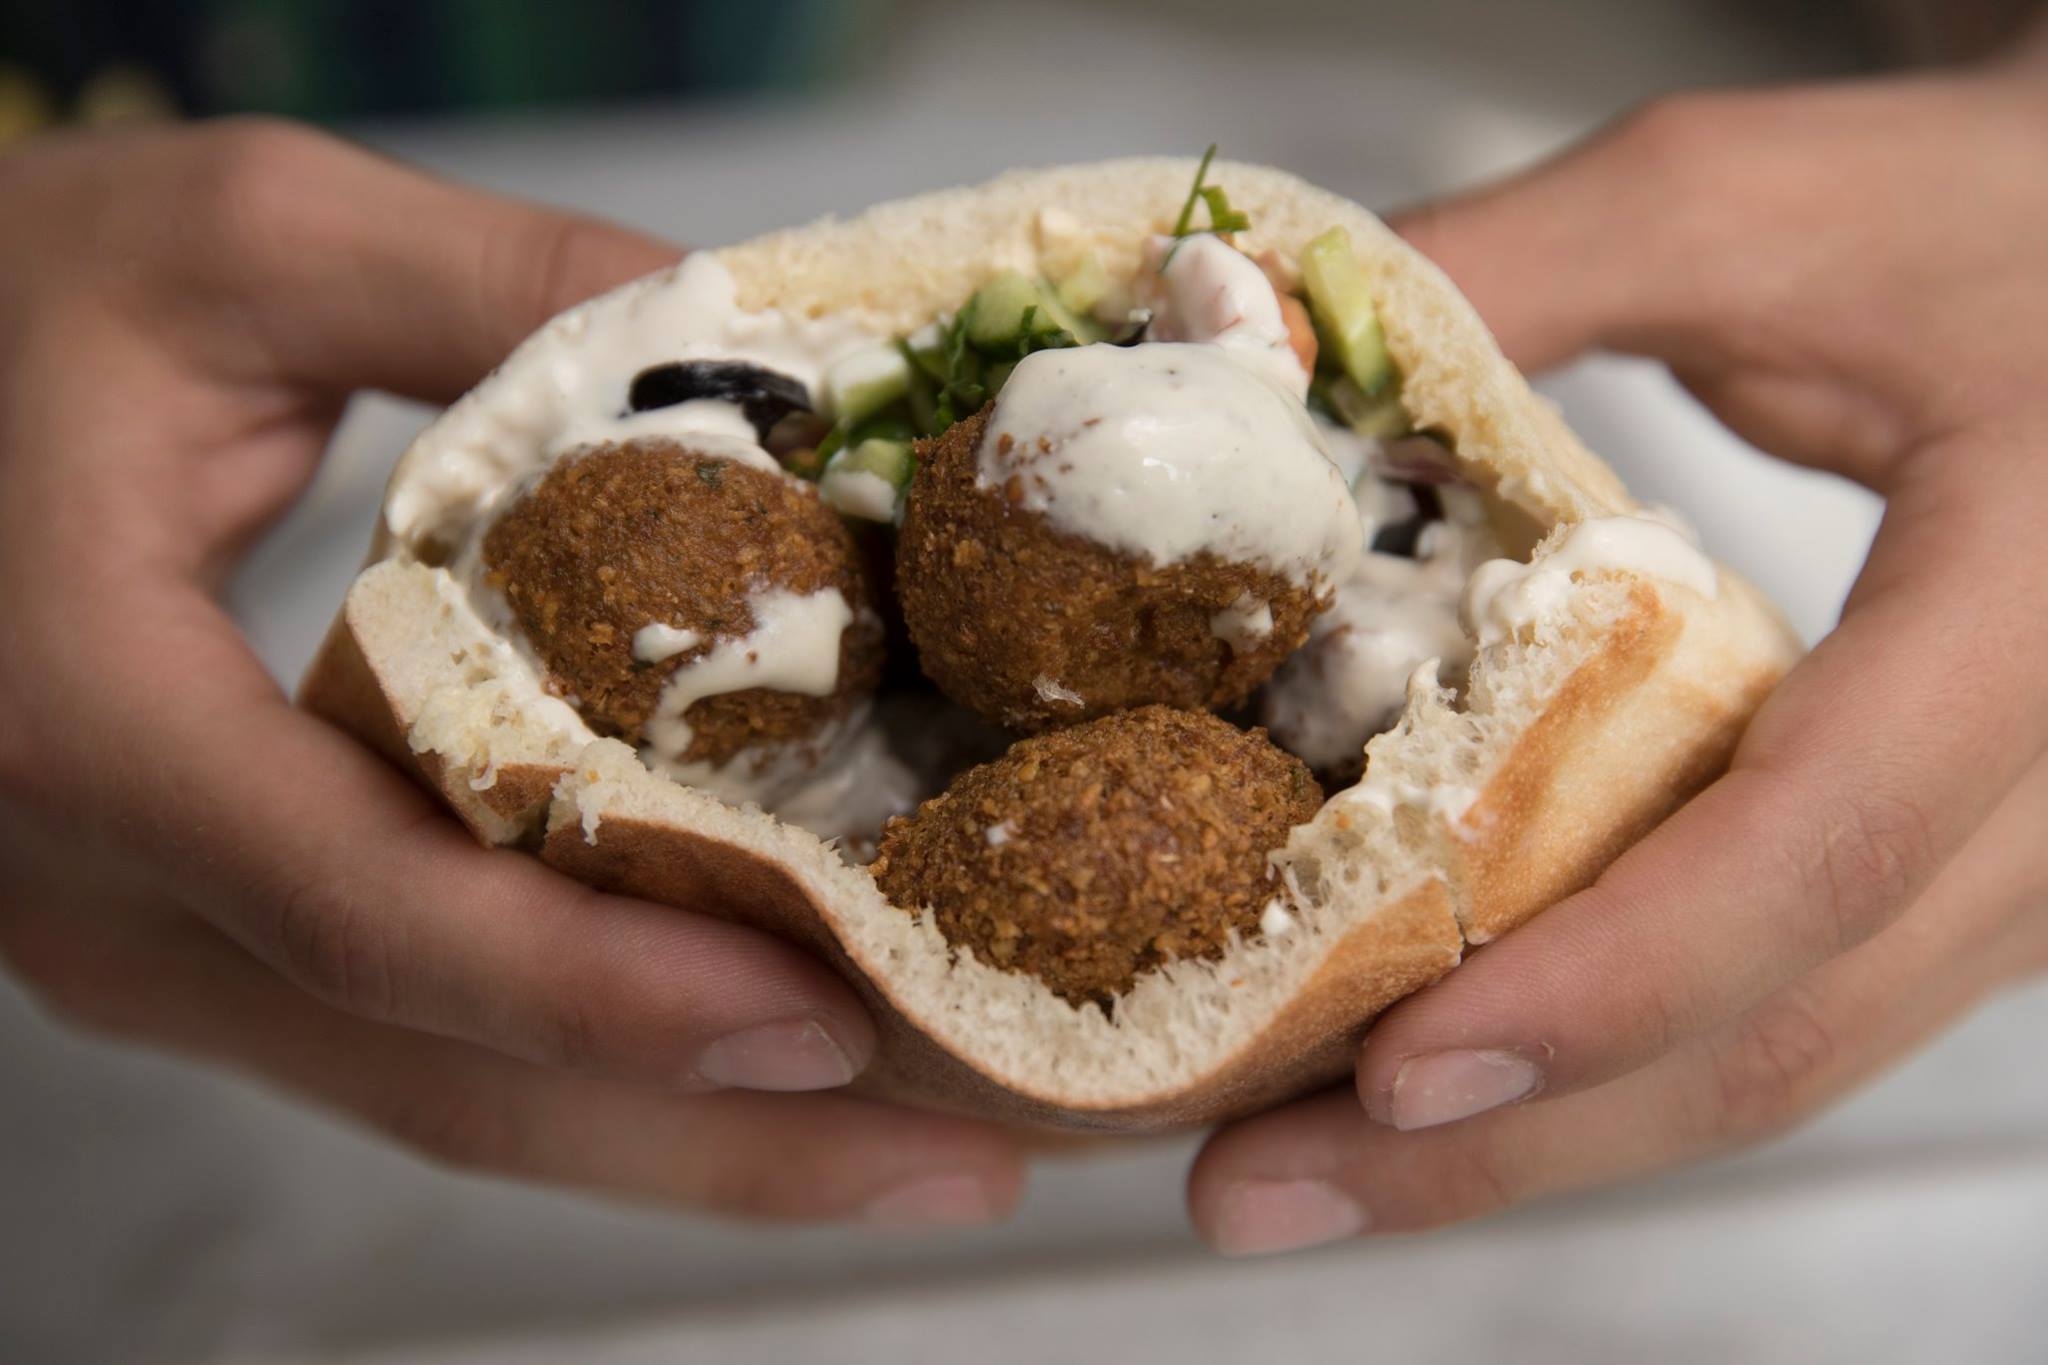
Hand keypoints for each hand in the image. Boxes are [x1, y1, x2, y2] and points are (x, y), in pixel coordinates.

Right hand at [0, 121, 1021, 1227]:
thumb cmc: (7, 309)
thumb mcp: (247, 245)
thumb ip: (503, 292)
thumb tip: (773, 369)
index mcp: (88, 723)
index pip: (372, 910)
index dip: (606, 989)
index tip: (829, 1019)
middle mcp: (116, 899)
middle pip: (449, 1078)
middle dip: (726, 1143)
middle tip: (969, 1158)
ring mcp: (157, 950)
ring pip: (446, 1100)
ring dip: (692, 1140)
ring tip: (924, 1146)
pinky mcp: (209, 946)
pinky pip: (424, 1046)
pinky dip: (607, 1070)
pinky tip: (766, 1054)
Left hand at [1189, 60, 2047, 1252]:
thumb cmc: (1992, 217)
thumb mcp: (1750, 204)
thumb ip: (1505, 277)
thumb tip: (1242, 353)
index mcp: (2034, 607)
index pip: (1825, 844)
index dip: (1605, 979)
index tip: (1395, 1068)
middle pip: (1791, 1026)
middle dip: (1515, 1140)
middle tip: (1264, 1187)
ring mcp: (2033, 853)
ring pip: (1793, 1051)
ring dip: (1548, 1134)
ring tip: (1312, 1164)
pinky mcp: (1976, 868)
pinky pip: (1796, 1000)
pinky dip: (1615, 1057)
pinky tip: (1456, 1065)